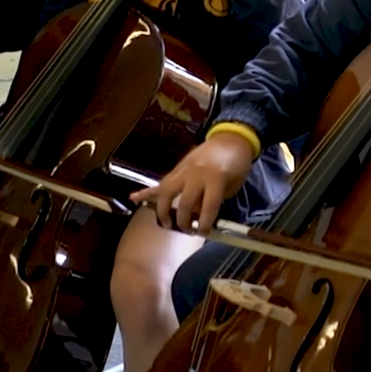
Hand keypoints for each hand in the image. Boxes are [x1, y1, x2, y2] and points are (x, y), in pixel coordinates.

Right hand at [132, 131, 253, 233]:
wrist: (230, 138)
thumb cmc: (237, 163)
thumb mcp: (233, 184)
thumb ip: (216, 199)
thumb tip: (199, 215)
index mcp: (215, 178)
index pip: (208, 206)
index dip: (205, 223)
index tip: (204, 233)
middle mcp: (196, 174)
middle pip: (184, 203)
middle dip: (184, 221)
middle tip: (187, 231)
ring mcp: (183, 170)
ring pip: (166, 193)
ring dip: (163, 211)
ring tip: (166, 224)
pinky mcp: (176, 169)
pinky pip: (160, 182)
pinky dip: (146, 191)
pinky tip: (133, 198)